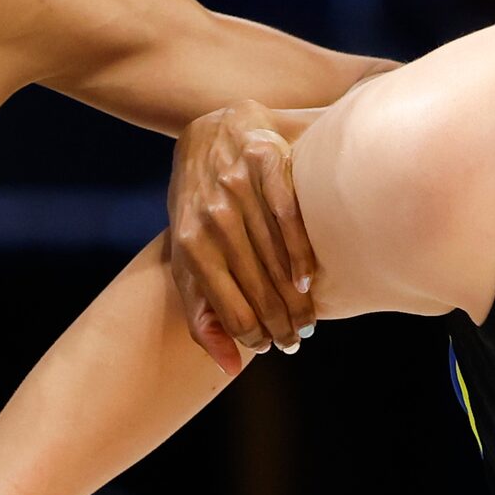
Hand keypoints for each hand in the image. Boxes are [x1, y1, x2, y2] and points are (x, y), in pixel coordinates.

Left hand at [166, 99, 315, 368]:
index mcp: (189, 242)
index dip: (252, 336)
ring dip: (295, 298)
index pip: (228, 308)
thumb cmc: (199, 202)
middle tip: (296, 341)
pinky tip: (308, 279)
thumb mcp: (186, 253)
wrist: (209, 128)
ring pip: (275, 257)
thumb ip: (201, 309)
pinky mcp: (265, 157)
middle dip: (279, 323)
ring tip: (308, 320)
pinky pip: (290, 213)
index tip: (271, 347)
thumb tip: (229, 366)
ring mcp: (238, 185)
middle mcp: (211, 214)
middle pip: (256, 288)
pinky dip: (301, 250)